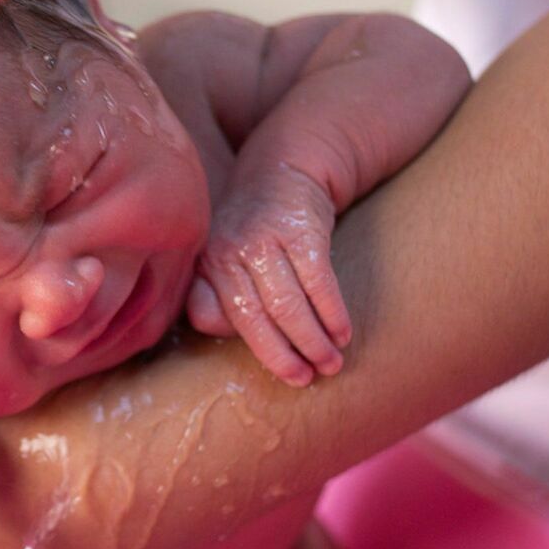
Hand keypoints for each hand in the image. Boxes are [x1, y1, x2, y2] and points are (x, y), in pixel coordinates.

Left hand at [187, 164, 352, 387]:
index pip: (215, 317)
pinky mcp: (302, 230)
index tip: (280, 371)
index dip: (248, 347)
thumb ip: (211, 296)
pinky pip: (318, 281)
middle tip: (306, 380)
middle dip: (282, 356)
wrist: (283, 169)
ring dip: (312, 341)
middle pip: (254, 317)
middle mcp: (229, 250)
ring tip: (331, 364)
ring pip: (287, 305)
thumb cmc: (251, 230)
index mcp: (206, 263)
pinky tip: (343, 333)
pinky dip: (332, 312)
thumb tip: (213, 329)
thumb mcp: (221, 258)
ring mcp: (265, 239)